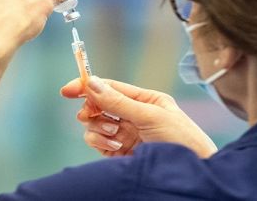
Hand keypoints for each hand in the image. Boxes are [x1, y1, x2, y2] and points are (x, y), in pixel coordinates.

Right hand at [61, 77, 217, 157]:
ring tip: (115, 135)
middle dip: (93, 110)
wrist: (189, 172)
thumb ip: (119, 101)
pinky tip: (115, 147)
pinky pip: (98, 142)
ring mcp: (126, 134)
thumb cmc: (180, 139)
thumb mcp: (150, 116)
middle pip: (98, 105)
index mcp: (145, 100)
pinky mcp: (119, 152)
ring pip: (95, 124)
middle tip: (91, 114)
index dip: (88, 86)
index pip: (111, 88)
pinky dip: (100, 142)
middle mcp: (133, 115)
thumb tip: (92, 83)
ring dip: (99, 128)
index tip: (67, 90)